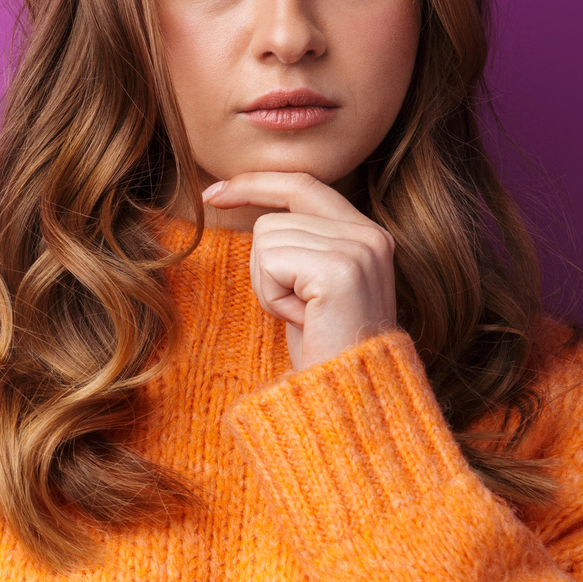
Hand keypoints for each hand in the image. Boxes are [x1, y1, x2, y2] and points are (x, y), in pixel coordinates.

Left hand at [201, 172, 396, 370]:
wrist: (350, 398)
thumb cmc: (326, 348)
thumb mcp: (314, 286)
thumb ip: (302, 244)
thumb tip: (253, 211)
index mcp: (367, 233)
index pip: (302, 184)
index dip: (255, 183)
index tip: (213, 193)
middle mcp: (369, 234)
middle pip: (273, 218)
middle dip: (265, 268)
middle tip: (296, 309)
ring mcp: (358, 249)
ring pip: (266, 238)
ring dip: (269, 286)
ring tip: (303, 316)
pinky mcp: (338, 269)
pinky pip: (269, 262)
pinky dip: (271, 296)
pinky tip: (301, 320)